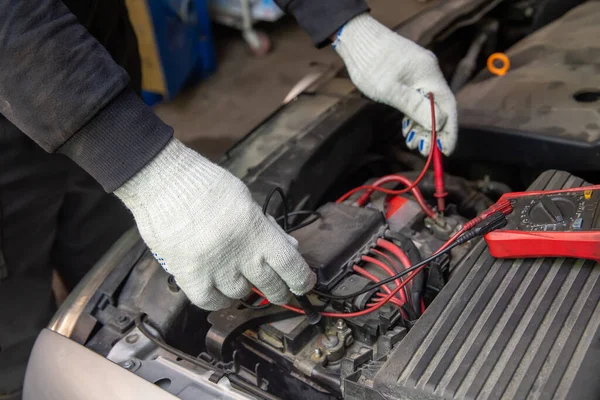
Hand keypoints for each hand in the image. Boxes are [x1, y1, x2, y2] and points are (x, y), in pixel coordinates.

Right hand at [115, 139, 315, 309]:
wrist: (165, 183)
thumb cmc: (207, 186)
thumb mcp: (247, 201)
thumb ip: (268, 228)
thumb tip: (289, 247)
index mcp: (260, 233)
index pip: (292, 266)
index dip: (301, 280)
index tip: (303, 284)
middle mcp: (242, 256)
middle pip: (270, 286)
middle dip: (277, 290)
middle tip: (276, 289)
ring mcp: (216, 269)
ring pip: (240, 294)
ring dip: (244, 289)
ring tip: (238, 278)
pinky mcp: (190, 277)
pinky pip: (209, 302)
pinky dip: (217, 299)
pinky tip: (219, 292)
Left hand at [333, 14, 456, 155]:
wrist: (357, 39)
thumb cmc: (371, 63)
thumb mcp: (391, 90)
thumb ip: (414, 107)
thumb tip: (437, 124)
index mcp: (429, 75)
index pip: (447, 106)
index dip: (448, 130)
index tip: (446, 151)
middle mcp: (428, 73)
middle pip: (438, 108)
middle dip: (432, 132)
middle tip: (424, 152)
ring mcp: (418, 74)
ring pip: (426, 106)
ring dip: (421, 126)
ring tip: (411, 144)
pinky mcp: (407, 77)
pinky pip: (416, 100)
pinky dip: (413, 116)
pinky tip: (406, 130)